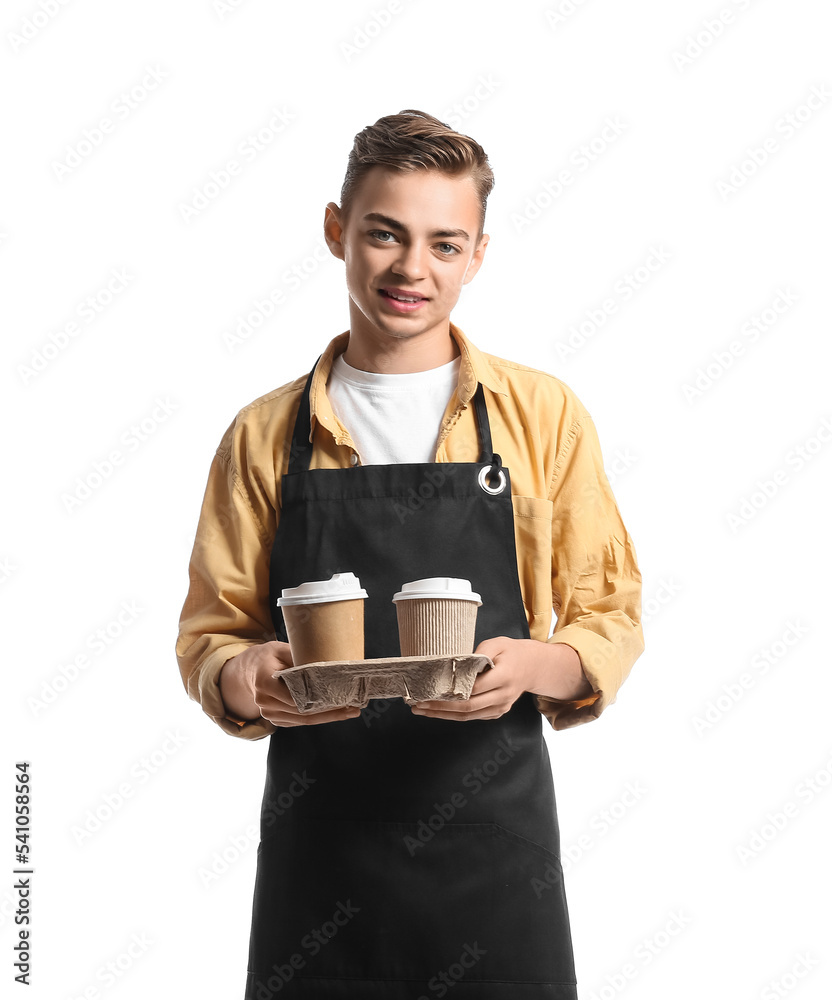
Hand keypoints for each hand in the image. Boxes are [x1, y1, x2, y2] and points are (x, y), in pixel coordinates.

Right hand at [221, 641, 361, 726]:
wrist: (250, 670)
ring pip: (303, 720)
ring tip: (350, 710)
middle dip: (330, 711)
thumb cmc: (269, 656)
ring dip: (327, 716)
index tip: (342, 698)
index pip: (296, 697)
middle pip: (303, 712)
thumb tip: (328, 663)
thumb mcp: (282, 649)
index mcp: (264, 682)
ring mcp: (269, 714)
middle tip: (354, 707)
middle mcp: (265, 702)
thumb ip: (301, 657)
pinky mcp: (276, 719)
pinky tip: (335, 712)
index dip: (321, 701)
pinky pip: (300, 721)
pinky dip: (318, 718)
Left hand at [409, 636, 589, 721]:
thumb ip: (480, 652)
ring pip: (468, 716)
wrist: (534, 667)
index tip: (429, 690)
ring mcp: (500, 707)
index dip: (449, 693)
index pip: (472, 688)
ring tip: (421, 709)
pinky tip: (437, 710)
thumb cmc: (512, 652)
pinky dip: (453, 715)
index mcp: (503, 677)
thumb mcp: (498, 643)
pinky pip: (472, 717)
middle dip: (439, 708)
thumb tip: (458, 663)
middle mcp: (502, 696)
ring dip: (443, 715)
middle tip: (417, 704)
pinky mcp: (497, 712)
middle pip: (467, 708)